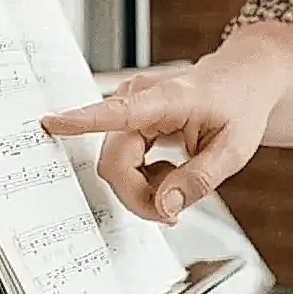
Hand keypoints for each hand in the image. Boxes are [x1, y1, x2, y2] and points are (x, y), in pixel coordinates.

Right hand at [39, 57, 279, 222]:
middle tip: (174, 211)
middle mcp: (140, 98)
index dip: (83, 121)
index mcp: (168, 99)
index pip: (120, 112)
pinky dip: (143, 178)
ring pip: (115, 167)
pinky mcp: (125, 120)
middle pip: (116, 164)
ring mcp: (129, 108)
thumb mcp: (234, 150)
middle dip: (140, 196)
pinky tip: (167, 171)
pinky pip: (121, 162)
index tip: (51, 123)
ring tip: (178, 180)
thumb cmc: (239, 107)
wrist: (240, 82)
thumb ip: (199, 180)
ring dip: (144, 187)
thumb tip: (164, 207)